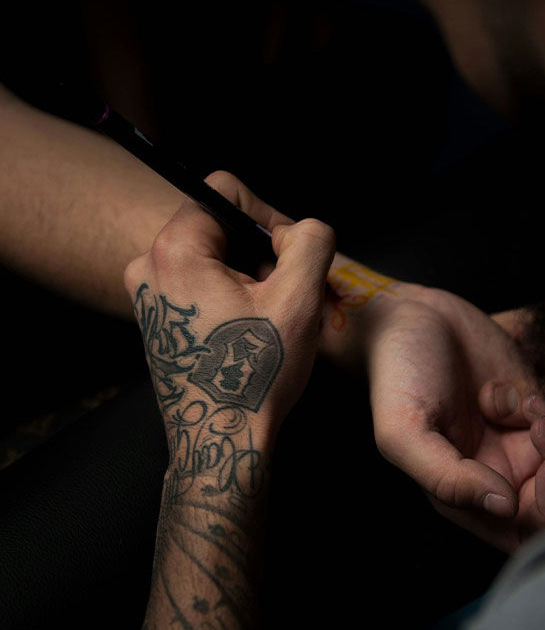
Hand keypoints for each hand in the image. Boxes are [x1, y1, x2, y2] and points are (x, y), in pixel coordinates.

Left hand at [124, 171, 334, 453]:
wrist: (220, 440)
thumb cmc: (255, 374)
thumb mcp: (300, 298)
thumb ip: (311, 240)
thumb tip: (301, 231)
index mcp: (174, 249)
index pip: (225, 190)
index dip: (267, 216)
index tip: (287, 258)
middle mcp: (148, 266)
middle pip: (218, 225)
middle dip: (258, 253)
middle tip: (281, 296)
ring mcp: (147, 296)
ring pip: (211, 257)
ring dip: (246, 278)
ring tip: (264, 321)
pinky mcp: (155, 321)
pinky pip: (198, 285)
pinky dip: (227, 298)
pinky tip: (245, 334)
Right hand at [363, 284, 544, 552]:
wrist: (413, 318)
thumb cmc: (398, 375)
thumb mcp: (404, 430)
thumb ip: (446, 477)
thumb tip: (506, 507)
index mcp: (465, 496)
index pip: (530, 532)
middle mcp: (499, 477)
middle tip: (544, 425)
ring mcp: (524, 446)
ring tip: (534, 403)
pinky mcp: (540, 414)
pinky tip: (544, 399)